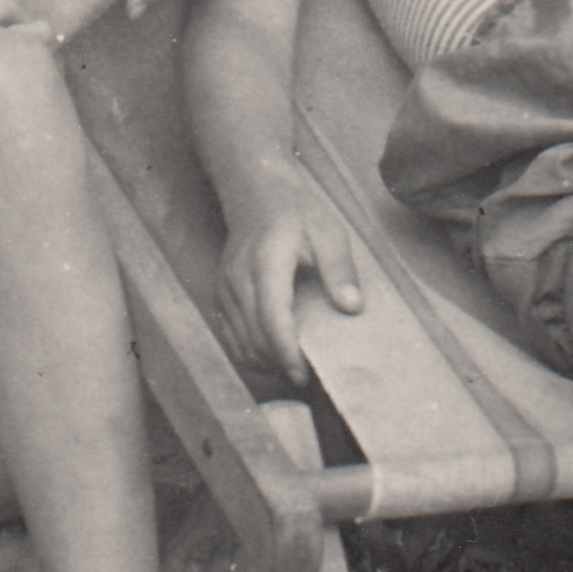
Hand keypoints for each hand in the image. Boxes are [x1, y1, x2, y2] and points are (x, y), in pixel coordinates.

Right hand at [215, 180, 362, 387]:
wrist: (257, 194)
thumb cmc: (297, 213)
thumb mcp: (329, 232)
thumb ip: (339, 269)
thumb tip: (351, 307)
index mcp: (266, 262)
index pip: (271, 316)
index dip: (286, 350)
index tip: (305, 374)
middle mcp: (238, 278)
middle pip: (254, 335)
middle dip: (281, 363)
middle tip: (310, 377)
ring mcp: (225, 288)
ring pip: (240, 341)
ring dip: (267, 362)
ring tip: (296, 370)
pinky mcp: (221, 295)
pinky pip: (231, 336)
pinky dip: (251, 354)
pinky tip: (274, 358)